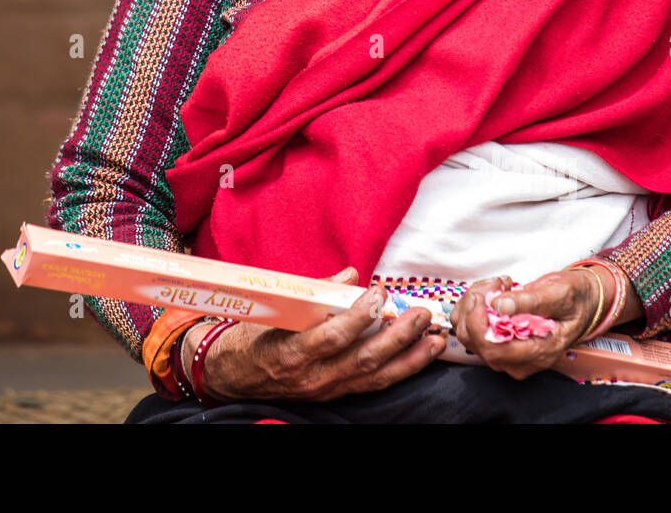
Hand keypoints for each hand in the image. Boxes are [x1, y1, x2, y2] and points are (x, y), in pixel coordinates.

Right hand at [190, 267, 443, 402]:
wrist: (234, 376)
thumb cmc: (254, 335)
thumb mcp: (277, 309)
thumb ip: (316, 291)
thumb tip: (352, 274)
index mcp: (291, 352)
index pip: (332, 336)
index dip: (359, 316)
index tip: (379, 293)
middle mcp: (312, 377)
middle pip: (363, 359)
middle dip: (398, 337)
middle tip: (422, 314)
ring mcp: (326, 390)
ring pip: (375, 377)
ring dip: (410, 358)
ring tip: (436, 339)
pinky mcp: (335, 395)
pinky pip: (373, 385)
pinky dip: (400, 370)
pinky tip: (421, 356)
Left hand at [449, 268, 613, 380]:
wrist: (581, 302)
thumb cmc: (574, 299)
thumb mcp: (558, 293)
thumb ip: (530, 301)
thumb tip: (498, 305)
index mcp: (539, 353)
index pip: (493, 350)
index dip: (478, 322)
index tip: (485, 294)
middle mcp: (520, 359)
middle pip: (475, 342)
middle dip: (475, 307)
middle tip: (496, 283)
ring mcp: (507, 353)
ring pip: (468, 334)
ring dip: (472, 304)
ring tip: (496, 285)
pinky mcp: (498, 342)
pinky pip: (470, 327)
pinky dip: (472, 306)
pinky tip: (490, 292)